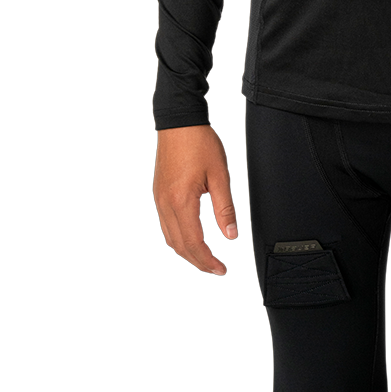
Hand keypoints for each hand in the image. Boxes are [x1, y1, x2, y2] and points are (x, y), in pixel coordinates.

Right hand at [153, 124, 239, 274]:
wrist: (179, 122)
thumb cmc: (200, 143)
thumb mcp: (220, 175)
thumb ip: (225, 208)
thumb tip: (231, 235)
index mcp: (181, 201)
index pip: (193, 243)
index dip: (207, 261)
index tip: (221, 269)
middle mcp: (165, 204)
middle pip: (179, 246)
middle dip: (197, 261)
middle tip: (216, 268)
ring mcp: (159, 199)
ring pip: (170, 238)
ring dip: (187, 252)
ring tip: (205, 257)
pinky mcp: (159, 193)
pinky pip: (166, 225)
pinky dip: (178, 237)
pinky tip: (191, 236)